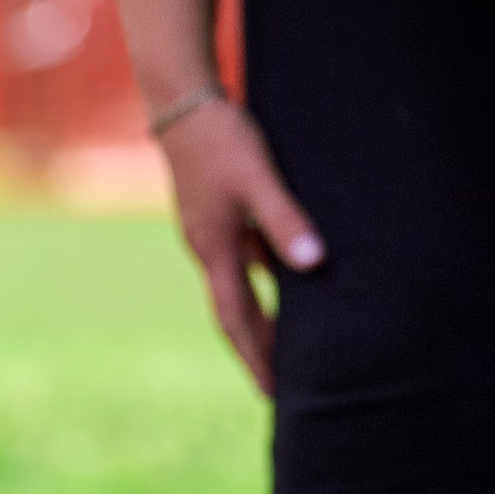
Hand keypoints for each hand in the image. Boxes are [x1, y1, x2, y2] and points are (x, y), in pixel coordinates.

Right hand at [160, 97, 323, 393]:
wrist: (181, 100)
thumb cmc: (221, 137)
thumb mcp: (258, 177)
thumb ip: (284, 220)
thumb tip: (313, 264)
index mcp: (214, 249)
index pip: (237, 320)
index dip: (256, 358)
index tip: (272, 394)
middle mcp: (207, 248)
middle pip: (234, 313)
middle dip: (258, 351)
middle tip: (281, 388)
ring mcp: (210, 231)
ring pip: (239, 288)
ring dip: (261, 319)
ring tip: (289, 346)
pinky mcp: (216, 213)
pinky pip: (242, 261)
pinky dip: (263, 283)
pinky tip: (288, 282)